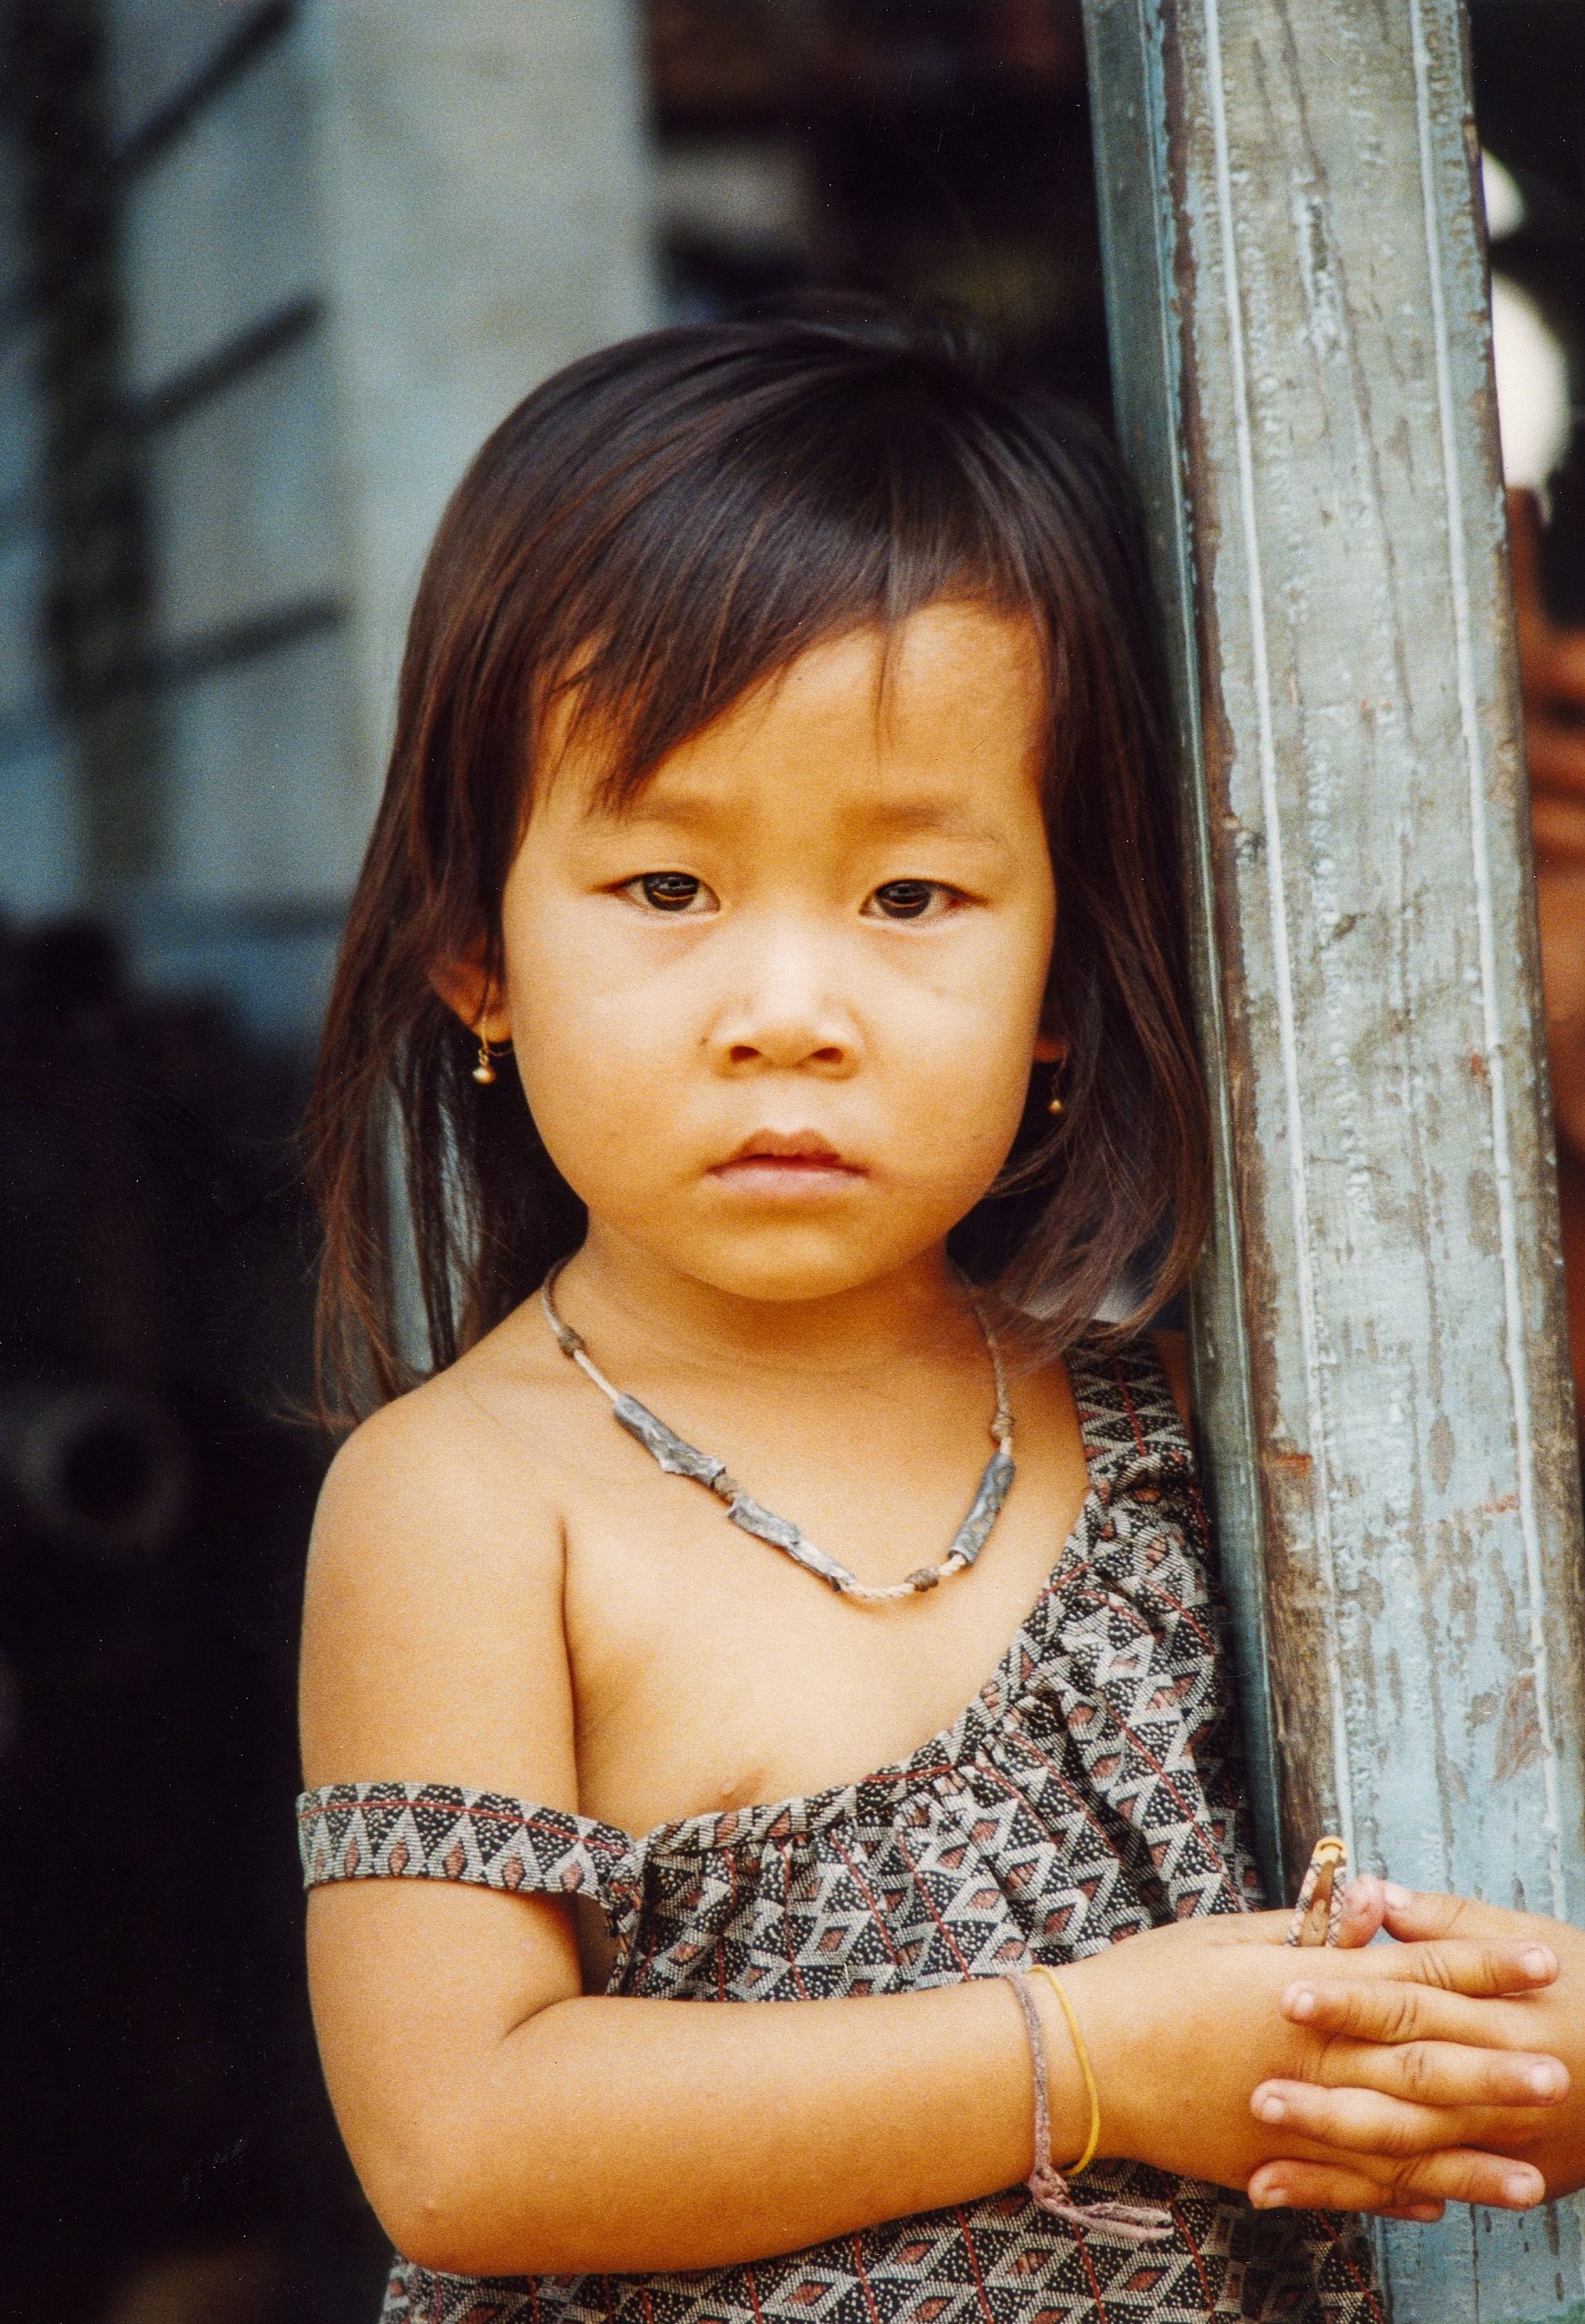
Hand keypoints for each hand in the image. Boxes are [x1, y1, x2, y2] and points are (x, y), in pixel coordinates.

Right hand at [1062, 1903, 1565, 2219]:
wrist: (1078, 2060)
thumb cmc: (1149, 1982)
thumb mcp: (1227, 1936)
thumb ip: (1307, 1930)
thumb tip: (1371, 1906)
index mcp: (1301, 1989)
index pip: (1409, 1975)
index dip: (1478, 1967)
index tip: (1537, 1961)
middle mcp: (1309, 2057)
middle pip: (1421, 2063)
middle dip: (1497, 2067)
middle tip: (1562, 2071)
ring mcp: (1293, 2119)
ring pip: (1399, 2143)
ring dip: (1471, 2157)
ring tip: (1535, 2173)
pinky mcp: (1271, 2165)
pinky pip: (1350, 2188)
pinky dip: (1402, 2197)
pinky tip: (1447, 2205)